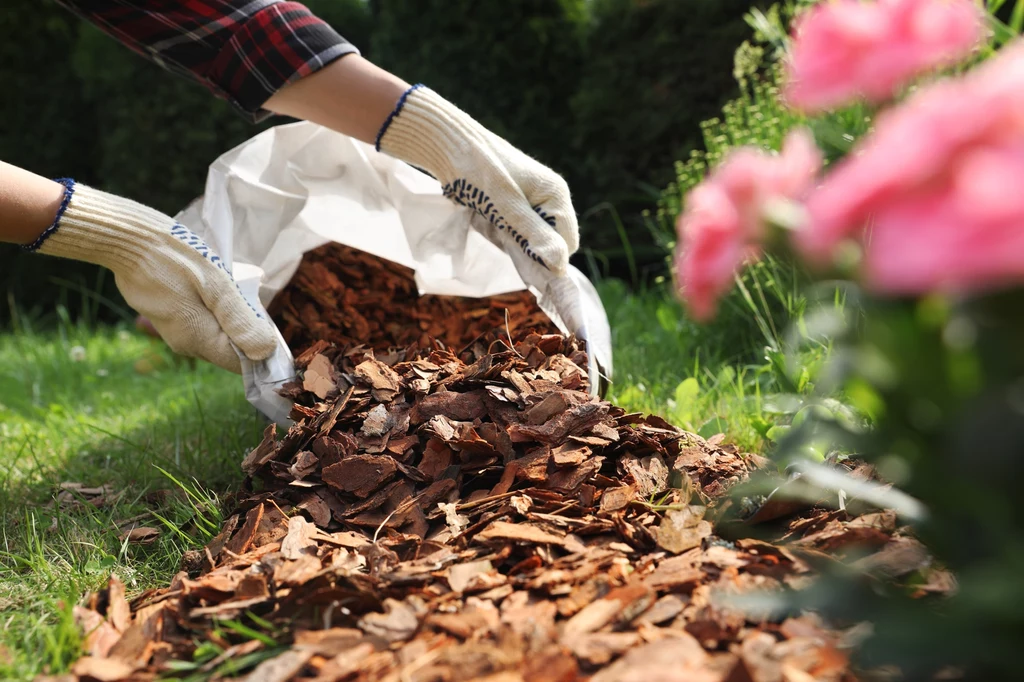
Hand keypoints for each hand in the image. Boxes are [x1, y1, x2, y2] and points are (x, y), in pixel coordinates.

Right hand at [28, 181, 276, 372]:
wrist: (128, 240)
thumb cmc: (174, 257)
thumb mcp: (215, 284)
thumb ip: (239, 320)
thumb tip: (265, 352)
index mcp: (199, 340)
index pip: (243, 362)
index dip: (262, 347)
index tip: (267, 319)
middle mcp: (187, 344)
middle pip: (232, 349)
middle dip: (247, 329)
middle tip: (246, 292)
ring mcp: (177, 333)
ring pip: (218, 335)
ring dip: (231, 316)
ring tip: (229, 285)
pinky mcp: (171, 320)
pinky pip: (203, 323)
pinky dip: (215, 309)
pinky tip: (212, 285)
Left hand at [375, 86, 579, 276]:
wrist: (450, 147)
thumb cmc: (479, 173)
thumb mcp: (507, 207)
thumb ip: (534, 234)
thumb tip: (560, 266)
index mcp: (556, 194)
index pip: (568, 242)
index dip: (549, 256)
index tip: (521, 255)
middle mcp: (550, 197)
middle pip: (554, 241)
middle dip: (533, 250)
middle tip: (504, 240)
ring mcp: (533, 199)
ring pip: (536, 238)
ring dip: (518, 243)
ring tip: (494, 229)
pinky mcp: (516, 203)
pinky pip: (521, 230)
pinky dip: (508, 235)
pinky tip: (491, 226)